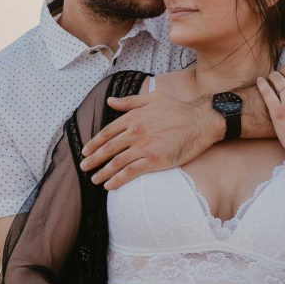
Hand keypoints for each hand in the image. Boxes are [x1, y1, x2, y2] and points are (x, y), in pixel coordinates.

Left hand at [79, 91, 219, 189]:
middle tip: (83, 168)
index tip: (85, 151)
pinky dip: (117, 179)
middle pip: (107, 149)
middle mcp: (135, 132)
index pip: (107, 132)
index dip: (94, 143)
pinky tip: (109, 185)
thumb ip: (130, 101)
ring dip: (102, 172)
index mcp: (133, 117)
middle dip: (93, 159)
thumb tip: (110, 101)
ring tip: (94, 180)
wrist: (201, 121)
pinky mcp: (154, 160)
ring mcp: (144, 147)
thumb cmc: (178, 109)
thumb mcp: (153, 98)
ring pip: (116, 162)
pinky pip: (130, 172)